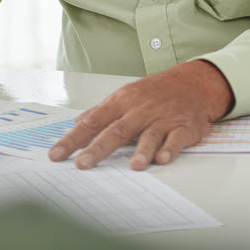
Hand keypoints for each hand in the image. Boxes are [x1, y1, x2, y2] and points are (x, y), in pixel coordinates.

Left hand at [49, 60, 232, 170]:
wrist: (192, 83)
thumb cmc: (154, 92)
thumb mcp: (124, 96)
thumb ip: (101, 113)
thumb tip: (77, 125)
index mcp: (121, 102)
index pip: (92, 121)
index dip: (73, 139)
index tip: (57, 154)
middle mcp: (139, 110)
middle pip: (117, 130)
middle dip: (99, 148)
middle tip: (83, 164)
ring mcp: (162, 119)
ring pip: (150, 135)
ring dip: (142, 150)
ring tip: (134, 166)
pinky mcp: (183, 127)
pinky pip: (176, 139)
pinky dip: (170, 148)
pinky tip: (162, 159)